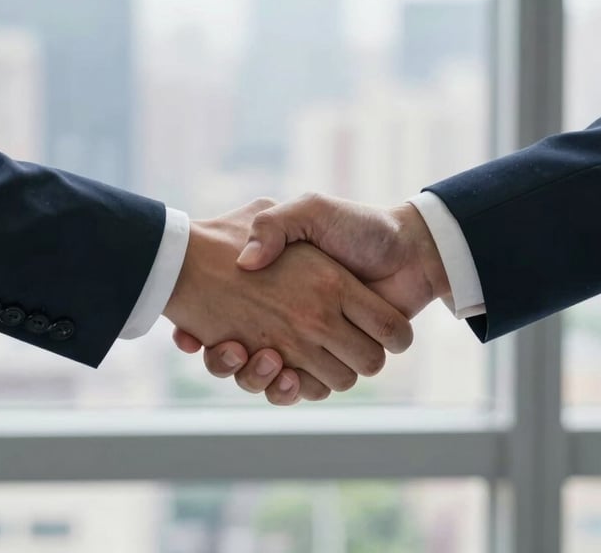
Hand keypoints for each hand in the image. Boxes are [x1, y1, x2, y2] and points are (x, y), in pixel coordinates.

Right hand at [165, 198, 413, 403]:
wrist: (410, 250)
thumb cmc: (359, 228)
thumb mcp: (311, 210)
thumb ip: (274, 224)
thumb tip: (245, 263)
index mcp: (278, 289)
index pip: (223, 321)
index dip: (205, 333)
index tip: (191, 333)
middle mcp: (290, 319)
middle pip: (245, 359)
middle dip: (236, 363)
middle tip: (232, 347)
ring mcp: (312, 343)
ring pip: (271, 380)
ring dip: (261, 378)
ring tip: (264, 357)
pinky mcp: (335, 362)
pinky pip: (304, 390)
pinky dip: (290, 389)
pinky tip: (285, 373)